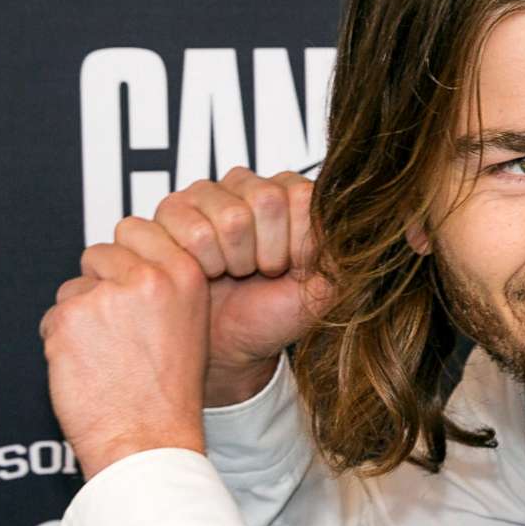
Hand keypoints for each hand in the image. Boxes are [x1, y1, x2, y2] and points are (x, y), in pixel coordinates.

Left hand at [42, 218, 212, 476]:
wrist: (147, 442)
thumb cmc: (168, 397)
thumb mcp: (189, 327)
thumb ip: (163, 286)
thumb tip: (126, 261)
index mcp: (183, 273)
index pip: (136, 231)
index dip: (126, 264)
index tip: (131, 291)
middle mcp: (147, 277)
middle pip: (100, 255)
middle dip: (99, 288)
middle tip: (117, 335)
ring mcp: (105, 297)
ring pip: (73, 289)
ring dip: (78, 319)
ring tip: (105, 359)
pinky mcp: (69, 319)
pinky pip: (52, 319)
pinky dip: (60, 344)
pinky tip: (86, 371)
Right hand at [145, 167, 335, 402]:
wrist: (229, 343)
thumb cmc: (275, 312)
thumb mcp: (324, 288)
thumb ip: (342, 251)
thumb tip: (351, 222)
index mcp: (292, 192)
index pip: (302, 196)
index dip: (297, 244)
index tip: (291, 267)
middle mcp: (251, 182)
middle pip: (266, 200)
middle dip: (266, 254)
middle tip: (259, 272)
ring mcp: (209, 191)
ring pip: (230, 218)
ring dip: (234, 261)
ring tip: (233, 272)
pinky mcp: (173, 208)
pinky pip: (193, 230)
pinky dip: (204, 264)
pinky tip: (205, 270)